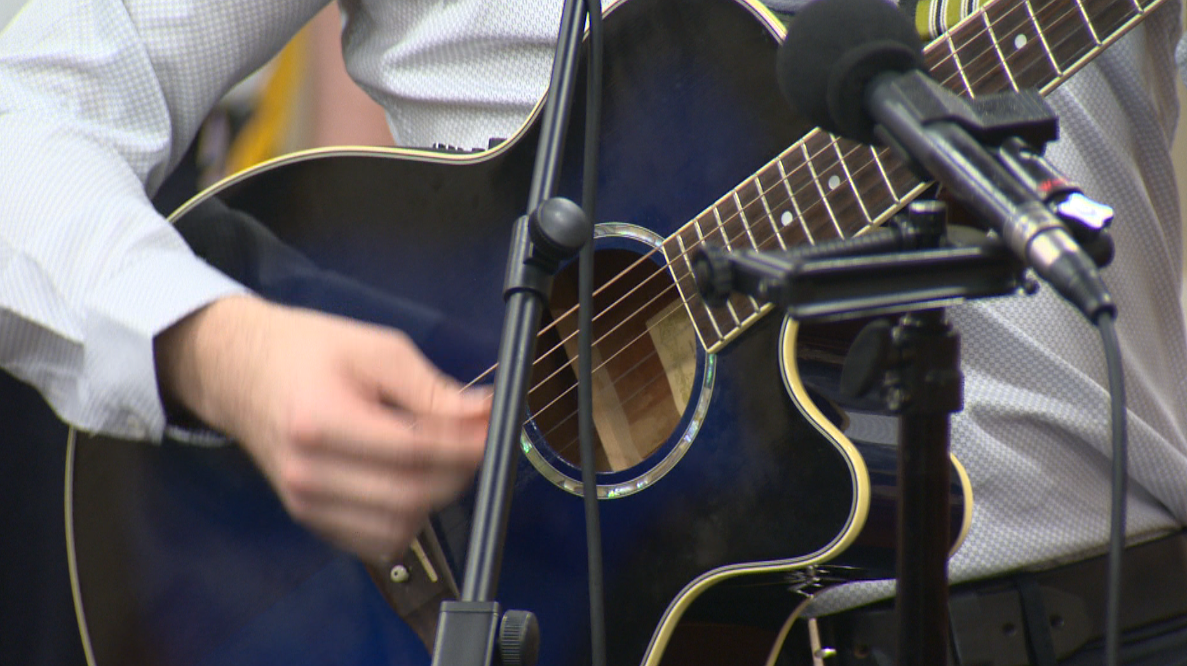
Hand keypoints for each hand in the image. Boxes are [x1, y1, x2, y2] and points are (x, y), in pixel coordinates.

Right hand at [155, 294, 489, 563]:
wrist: (242, 373)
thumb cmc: (308, 353)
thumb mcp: (377, 350)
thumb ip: (432, 390)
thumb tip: (484, 414)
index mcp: (320, 422)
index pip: (413, 451)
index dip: (465, 445)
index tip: (493, 429)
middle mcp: (308, 473)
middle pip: (409, 496)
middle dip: (457, 472)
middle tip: (474, 442)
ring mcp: (305, 504)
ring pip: (398, 529)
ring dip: (434, 499)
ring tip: (440, 460)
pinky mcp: (310, 520)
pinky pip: (376, 541)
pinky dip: (406, 518)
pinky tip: (410, 481)